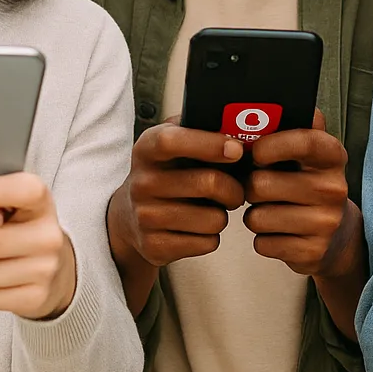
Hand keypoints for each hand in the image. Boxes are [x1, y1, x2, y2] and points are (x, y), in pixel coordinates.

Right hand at [108, 120, 246, 296]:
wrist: (129, 215)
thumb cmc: (167, 172)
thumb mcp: (174, 142)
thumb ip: (201, 128)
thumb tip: (243, 126)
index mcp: (146, 149)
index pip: (171, 141)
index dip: (209, 144)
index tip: (237, 149)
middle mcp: (142, 183)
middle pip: (207, 183)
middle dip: (234, 189)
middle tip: (237, 190)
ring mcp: (145, 217)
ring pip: (214, 219)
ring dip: (223, 214)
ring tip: (213, 209)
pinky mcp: (154, 246)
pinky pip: (207, 243)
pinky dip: (212, 236)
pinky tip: (199, 227)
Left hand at [243, 111, 356, 277]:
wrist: (337, 235)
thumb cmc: (308, 184)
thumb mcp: (309, 154)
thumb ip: (292, 126)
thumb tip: (267, 100)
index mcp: (332, 156)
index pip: (306, 140)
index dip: (274, 144)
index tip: (256, 152)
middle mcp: (333, 188)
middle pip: (263, 185)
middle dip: (251, 188)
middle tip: (260, 188)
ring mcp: (325, 223)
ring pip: (258, 217)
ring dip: (254, 215)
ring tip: (270, 210)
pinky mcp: (312, 252)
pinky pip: (263, 243)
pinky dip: (263, 239)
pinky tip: (279, 233)